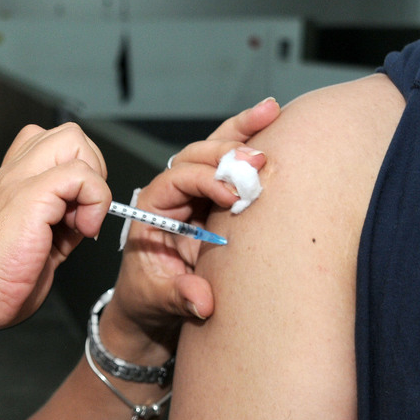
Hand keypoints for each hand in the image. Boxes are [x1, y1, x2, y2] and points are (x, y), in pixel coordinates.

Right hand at [0, 122, 111, 338]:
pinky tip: (82, 231)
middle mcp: (13, 176)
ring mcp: (19, 181)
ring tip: (80, 220)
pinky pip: (81, 174)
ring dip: (93, 180)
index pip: (52, 147)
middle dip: (92, 168)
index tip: (76, 214)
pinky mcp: (30, 196)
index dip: (77, 173)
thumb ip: (60, 225)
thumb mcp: (35, 246)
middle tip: (84, 211)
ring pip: (74, 141)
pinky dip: (95, 201)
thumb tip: (86, 217)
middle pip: (68, 134)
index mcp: (12, 185)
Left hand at [107, 98, 279, 350]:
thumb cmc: (146, 297)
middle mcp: (171, 194)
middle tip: (258, 158)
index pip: (177, 180)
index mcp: (151, 209)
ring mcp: (194, 193)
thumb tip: (202, 300)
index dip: (205, 182)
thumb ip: (179, 295)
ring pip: (214, 151)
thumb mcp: (157, 299)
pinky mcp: (216, 199)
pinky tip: (272, 120)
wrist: (150, 307)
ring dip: (241, 132)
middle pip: (195, 156)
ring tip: (270, 112)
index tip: (232, 196)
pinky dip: (249, 142)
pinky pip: (231, 164)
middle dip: (226, 151)